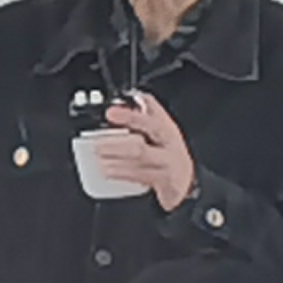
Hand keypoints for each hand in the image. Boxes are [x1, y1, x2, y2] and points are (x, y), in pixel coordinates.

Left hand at [94, 93, 197, 211]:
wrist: (185, 178)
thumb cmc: (167, 148)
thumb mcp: (162, 126)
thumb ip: (146, 110)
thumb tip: (127, 99)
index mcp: (166, 130)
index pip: (149, 120)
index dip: (129, 116)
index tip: (110, 113)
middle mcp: (167, 149)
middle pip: (141, 148)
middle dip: (116, 146)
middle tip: (97, 144)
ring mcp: (165, 167)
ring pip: (138, 165)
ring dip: (116, 162)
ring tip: (99, 158)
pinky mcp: (161, 183)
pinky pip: (139, 179)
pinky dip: (121, 175)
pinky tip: (107, 172)